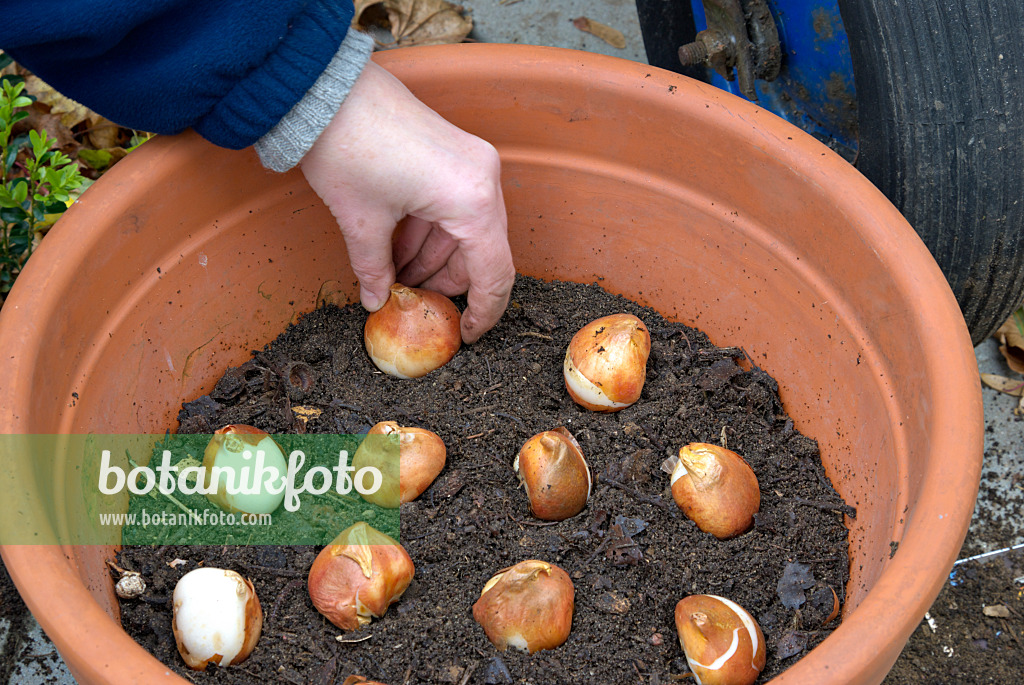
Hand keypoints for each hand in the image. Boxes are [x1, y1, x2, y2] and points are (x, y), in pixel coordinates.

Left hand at [299, 60, 514, 343]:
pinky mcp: (456, 152)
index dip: (482, 312)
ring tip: (394, 274)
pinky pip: (455, 205)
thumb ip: (375, 269)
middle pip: (482, 251)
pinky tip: (397, 247)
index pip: (494, 273)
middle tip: (413, 301)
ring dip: (434, 257)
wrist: (326, 88)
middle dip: (447, 281)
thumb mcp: (361, 222)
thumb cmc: (345, 148)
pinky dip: (431, 231)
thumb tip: (377, 302)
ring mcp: (472, 161)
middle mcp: (483, 179)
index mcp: (471, 200)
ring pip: (467, 229)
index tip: (466, 335)